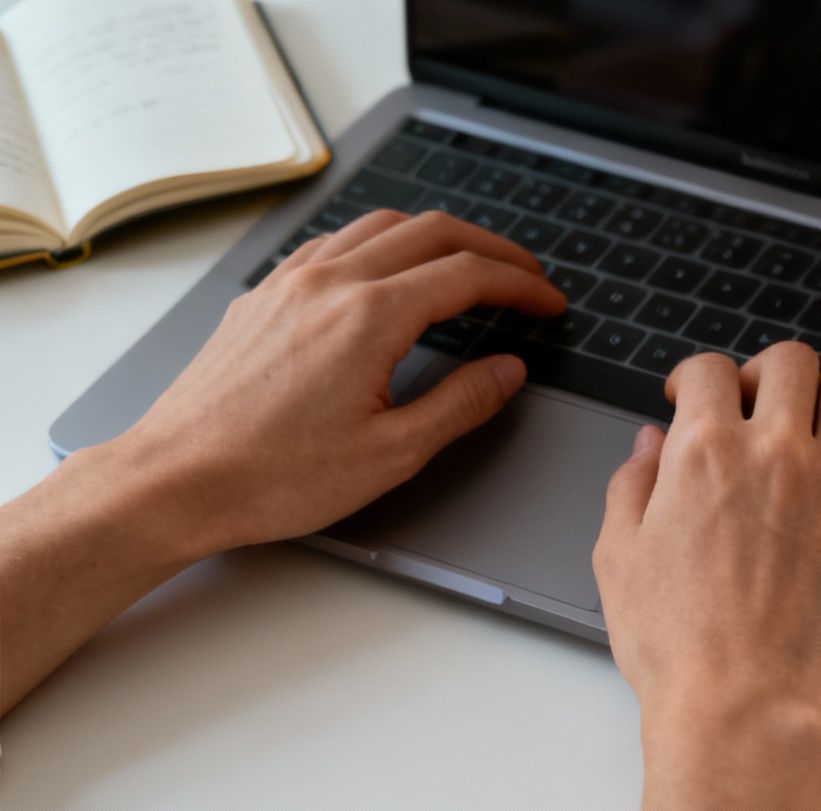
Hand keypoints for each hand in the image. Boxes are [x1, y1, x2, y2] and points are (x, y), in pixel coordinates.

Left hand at [96, 209, 564, 556]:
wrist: (176, 479)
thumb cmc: (274, 476)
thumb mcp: (393, 454)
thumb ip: (461, 403)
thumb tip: (506, 370)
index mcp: (370, 317)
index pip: (468, 275)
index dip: (521, 284)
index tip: (549, 302)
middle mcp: (329, 283)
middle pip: (430, 231)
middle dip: (491, 247)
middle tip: (526, 275)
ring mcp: (289, 283)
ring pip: (379, 226)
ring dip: (436, 237)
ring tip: (467, 266)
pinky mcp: (262, 297)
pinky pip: (333, 243)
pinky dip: (380, 244)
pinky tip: (388, 274)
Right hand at [593, 343, 820, 810]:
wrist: (747, 708)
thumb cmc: (679, 650)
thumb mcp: (619, 559)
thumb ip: (633, 486)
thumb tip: (649, 445)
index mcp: (705, 452)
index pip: (710, 369)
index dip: (697, 377)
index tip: (696, 396)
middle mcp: (777, 453)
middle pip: (790, 362)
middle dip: (767, 374)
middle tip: (759, 406)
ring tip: (816, 425)